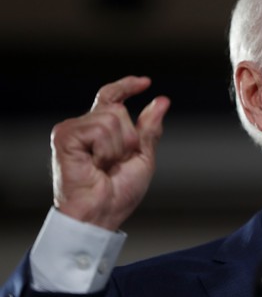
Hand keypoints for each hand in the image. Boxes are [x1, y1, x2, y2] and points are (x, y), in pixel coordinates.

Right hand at [50, 76, 170, 230]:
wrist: (100, 214)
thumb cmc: (117, 194)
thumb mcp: (143, 157)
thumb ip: (149, 129)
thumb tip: (161, 101)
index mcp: (100, 130)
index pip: (112, 97)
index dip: (128, 86)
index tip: (145, 82)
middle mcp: (84, 126)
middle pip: (118, 109)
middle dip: (129, 138)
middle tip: (116, 164)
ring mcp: (72, 130)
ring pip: (111, 118)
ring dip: (118, 148)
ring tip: (105, 167)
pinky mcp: (64, 136)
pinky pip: (100, 129)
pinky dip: (106, 150)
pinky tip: (95, 165)